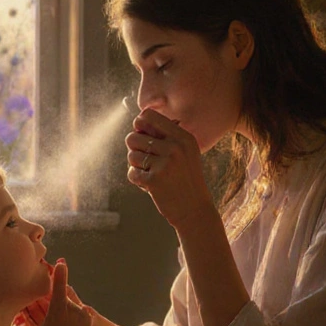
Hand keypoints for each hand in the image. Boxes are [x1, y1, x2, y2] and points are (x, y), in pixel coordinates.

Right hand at [35, 259, 92, 325]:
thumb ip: (33, 315)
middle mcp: (71, 311)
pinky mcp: (89, 318)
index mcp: (57, 312)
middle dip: (53, 299)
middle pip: (61, 298)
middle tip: (51, 314)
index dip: (59, 274)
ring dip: (63, 310)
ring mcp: (82, 315)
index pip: (58, 289)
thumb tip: (28, 306)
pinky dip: (72, 316)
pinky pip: (78, 312)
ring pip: (69, 305)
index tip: (61, 262)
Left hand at [125, 108, 216, 229]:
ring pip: (131, 155)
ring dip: (136, 166)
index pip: (148, 115)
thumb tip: (138, 123)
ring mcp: (165, 164)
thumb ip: (165, 136)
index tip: (143, 135)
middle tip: (147, 160)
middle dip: (135, 149)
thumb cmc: (186, 179)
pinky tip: (150, 184)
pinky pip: (131, 173)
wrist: (195, 210)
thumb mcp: (186, 153)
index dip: (139, 125)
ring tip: (151, 173)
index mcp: (183, 137)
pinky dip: (137, 180)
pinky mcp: (154, 181)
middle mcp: (175, 147)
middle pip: (133, 136)